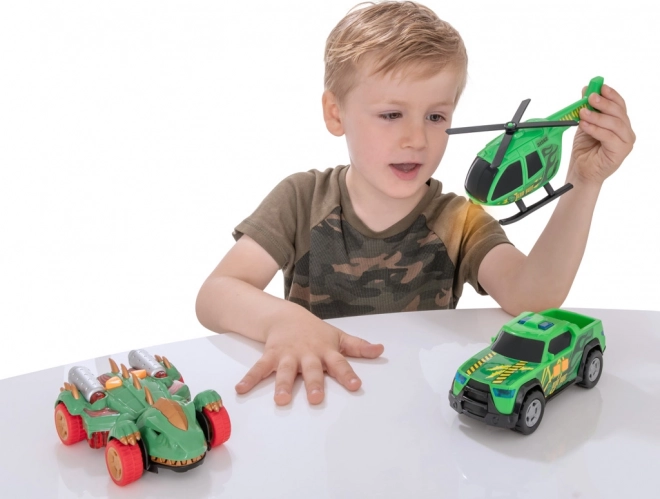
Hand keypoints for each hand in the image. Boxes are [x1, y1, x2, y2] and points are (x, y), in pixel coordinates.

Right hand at [234, 310, 383, 404]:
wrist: (286, 315)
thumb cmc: (315, 332)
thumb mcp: (338, 337)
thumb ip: (358, 347)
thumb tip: (381, 350)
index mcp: (326, 351)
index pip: (340, 363)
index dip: (347, 374)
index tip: (355, 386)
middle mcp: (307, 353)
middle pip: (312, 369)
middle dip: (314, 383)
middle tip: (316, 398)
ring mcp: (287, 354)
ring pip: (285, 370)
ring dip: (282, 384)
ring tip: (280, 400)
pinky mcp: (270, 355)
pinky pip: (259, 368)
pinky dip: (250, 378)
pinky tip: (241, 389)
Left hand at [568, 84, 634, 185]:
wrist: (581, 171)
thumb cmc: (585, 150)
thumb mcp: (585, 124)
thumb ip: (588, 108)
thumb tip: (587, 89)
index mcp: (619, 123)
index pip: (619, 105)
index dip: (611, 94)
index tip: (599, 87)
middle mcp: (625, 131)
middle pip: (619, 112)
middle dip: (604, 103)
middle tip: (590, 98)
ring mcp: (625, 141)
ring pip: (615, 123)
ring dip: (597, 116)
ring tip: (583, 113)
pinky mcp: (621, 151)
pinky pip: (609, 136)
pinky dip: (595, 129)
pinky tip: (584, 125)